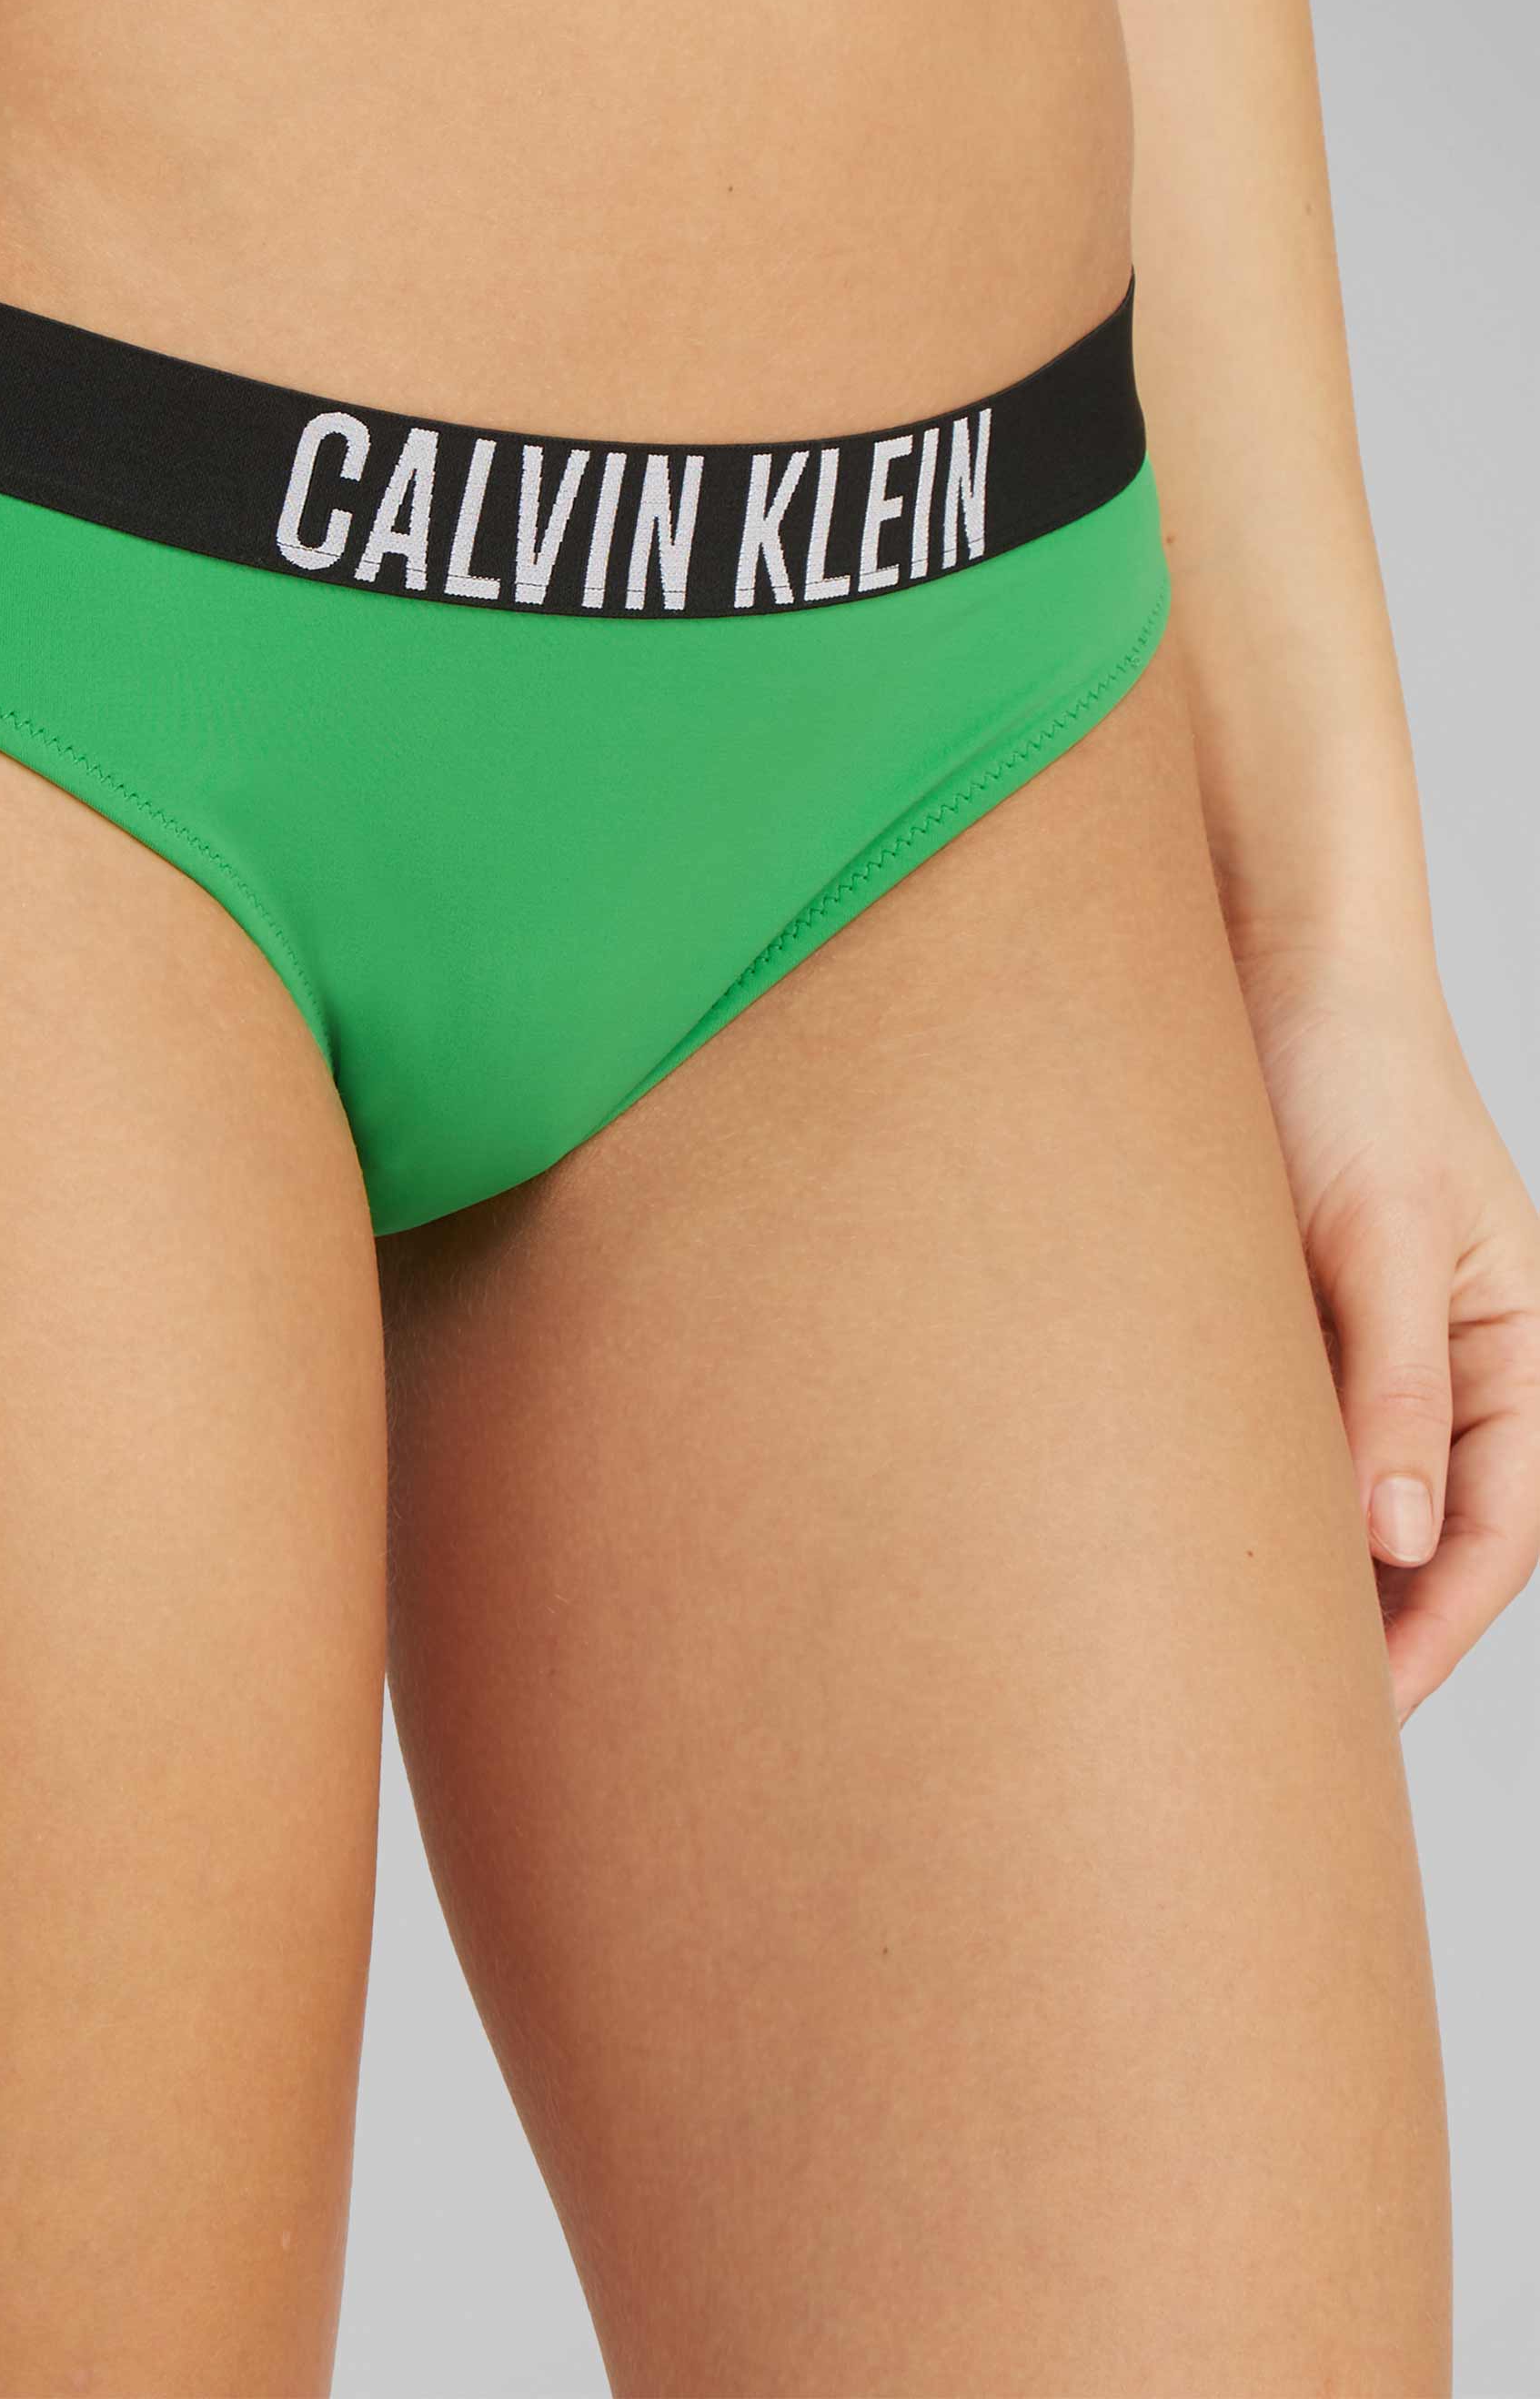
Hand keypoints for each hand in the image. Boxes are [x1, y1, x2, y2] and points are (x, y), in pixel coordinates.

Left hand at [1236, 947, 1539, 1720]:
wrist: (1262, 960)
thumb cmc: (1347, 1076)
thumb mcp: (1378, 1234)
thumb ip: (1392, 1383)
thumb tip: (1398, 1542)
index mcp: (1512, 1345)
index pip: (1498, 1529)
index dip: (1441, 1627)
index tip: (1365, 1706)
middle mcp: (1444, 1357)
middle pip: (1421, 1531)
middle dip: (1368, 1627)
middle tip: (1276, 1718)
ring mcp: (1359, 1340)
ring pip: (1340, 1488)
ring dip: (1296, 1561)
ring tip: (1215, 1650)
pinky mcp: (1276, 1315)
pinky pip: (1268, 1428)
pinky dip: (1236, 1485)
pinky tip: (1171, 1533)